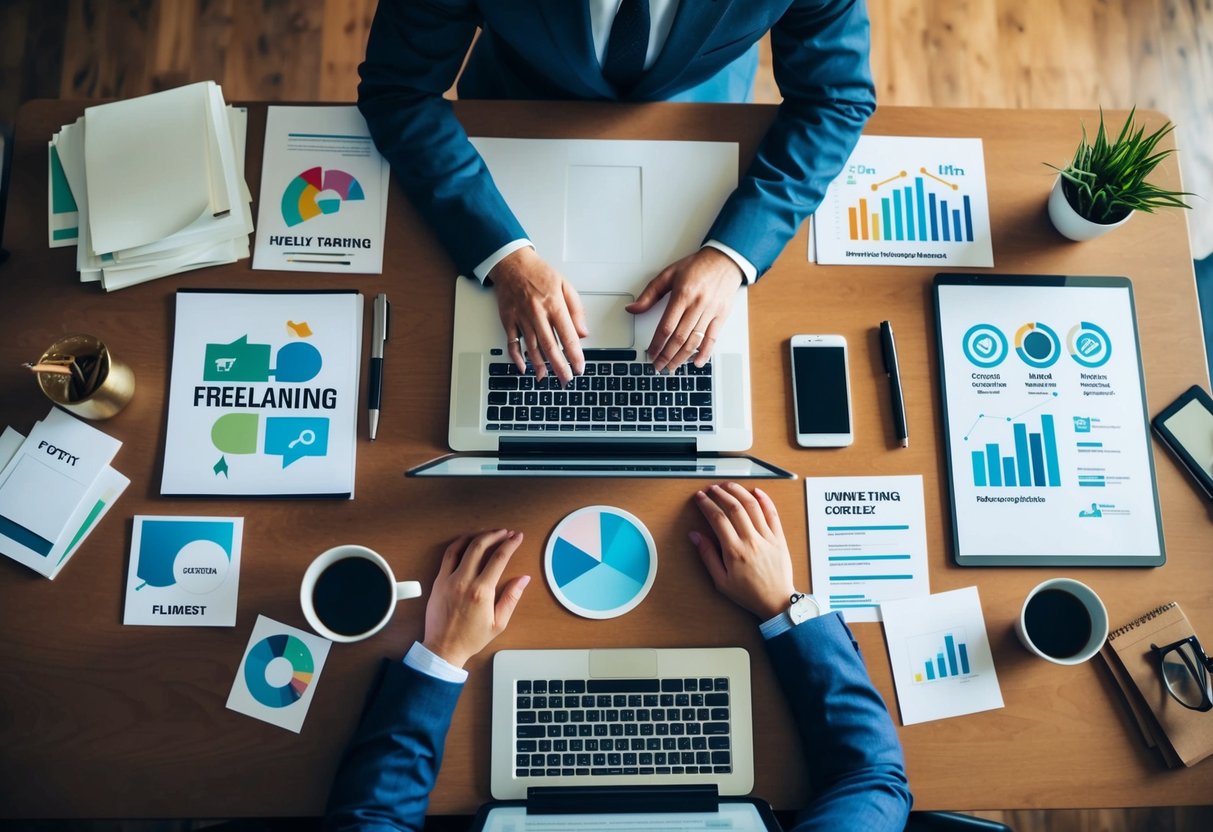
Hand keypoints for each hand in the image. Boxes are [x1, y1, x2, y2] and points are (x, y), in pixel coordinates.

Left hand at [422, 530, 530, 667]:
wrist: (443, 648)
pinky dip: (458, 544)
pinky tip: (467, 542)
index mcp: (482, 592)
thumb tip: (523, 579)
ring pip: (463, 547)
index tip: (517, 537)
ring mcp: (448, 579)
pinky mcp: (438, 581)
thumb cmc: (471, 638)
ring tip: (488, 533)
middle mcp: (464, 582)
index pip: (499, 558)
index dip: (510, 544)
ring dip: (477, 536)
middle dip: (495, 535)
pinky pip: (448, 555)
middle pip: (480, 546)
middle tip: (505, 532)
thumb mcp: (498, 623)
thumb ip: (511, 598)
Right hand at [490, 247, 587, 384]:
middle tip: (566, 380)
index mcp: (554, 305)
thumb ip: (576, 310)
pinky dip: (516, 357)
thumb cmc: (539, 273)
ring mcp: (521, 318)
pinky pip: (512, 342)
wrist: (512, 263)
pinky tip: (523, 367)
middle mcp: (537, 313)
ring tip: (547, 378)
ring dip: (539, 365)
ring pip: (531, 347)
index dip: (575, 355)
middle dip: (559, 367)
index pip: (568, 336)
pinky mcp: (508, 320)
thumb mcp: (565, 285)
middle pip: (550, 346)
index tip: (579, 367)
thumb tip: (583, 332)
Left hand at [627, 247, 742, 372]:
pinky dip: (704, 353)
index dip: (657, 344)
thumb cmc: (697, 266)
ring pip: (694, 341)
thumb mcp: (669, 274)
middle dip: (667, 356)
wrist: (725, 260)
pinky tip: (697, 362)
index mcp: (683, 294)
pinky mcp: (721, 315)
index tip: (650, 353)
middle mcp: (697, 304)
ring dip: (682, 358)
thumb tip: (633, 308)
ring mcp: (711, 311)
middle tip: (658, 366)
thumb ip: (650, 293)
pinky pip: (712, 338)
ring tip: (672, 367)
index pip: (666, 326)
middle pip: (679, 338)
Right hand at [690, 483, 795, 619]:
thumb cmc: (749, 594)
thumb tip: (695, 535)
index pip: (718, 519)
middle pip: (734, 507)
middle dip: (720, 494)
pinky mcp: (779, 538)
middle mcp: (751, 541)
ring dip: (739, 492)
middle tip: (711, 489)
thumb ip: (708, 555)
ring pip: (753, 506)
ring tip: (729, 486)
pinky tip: (756, 491)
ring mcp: (767, 538)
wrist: (776, 601)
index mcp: (735, 551)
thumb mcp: (721, 581)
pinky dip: (765, 500)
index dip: (706, 505)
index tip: (700, 498)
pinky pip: (772, 514)